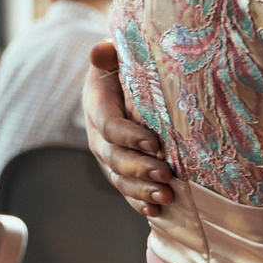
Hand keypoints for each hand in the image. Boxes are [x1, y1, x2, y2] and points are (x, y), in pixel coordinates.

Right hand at [85, 41, 177, 215]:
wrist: (122, 80)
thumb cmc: (125, 64)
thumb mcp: (117, 54)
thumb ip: (109, 54)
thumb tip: (100, 50)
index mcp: (97, 106)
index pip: (109, 126)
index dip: (129, 137)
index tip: (155, 143)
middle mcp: (98, 136)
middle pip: (114, 158)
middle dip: (139, 169)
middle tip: (166, 175)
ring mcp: (108, 156)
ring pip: (120, 179)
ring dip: (142, 191)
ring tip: (166, 197)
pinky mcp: (120, 169)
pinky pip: (126, 190)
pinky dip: (139, 202)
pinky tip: (156, 212)